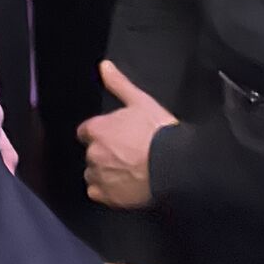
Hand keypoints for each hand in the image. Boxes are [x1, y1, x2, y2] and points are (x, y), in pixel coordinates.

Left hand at [78, 60, 177, 208]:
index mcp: (97, 129)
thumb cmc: (159, 132)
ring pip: (92, 174)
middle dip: (103, 153)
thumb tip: (104, 66)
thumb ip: (119, 84)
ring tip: (125, 172)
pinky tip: (122, 188)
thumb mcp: (140, 102)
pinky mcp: (108, 197)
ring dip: (103, 172)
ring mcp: (100, 176)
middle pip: (91, 153)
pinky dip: (106, 191)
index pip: (86, 131)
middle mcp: (93, 153)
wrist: (176, 167)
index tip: (114, 137)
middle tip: (125, 155)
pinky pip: (97, 193)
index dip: (100, 134)